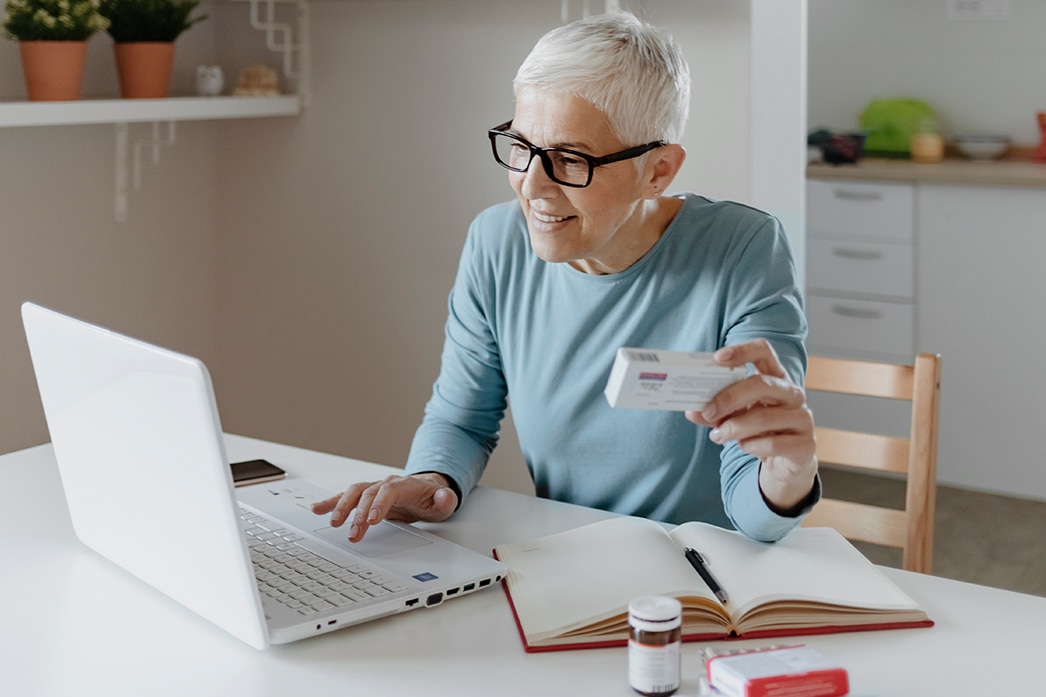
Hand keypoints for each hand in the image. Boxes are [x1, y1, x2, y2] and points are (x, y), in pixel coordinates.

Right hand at [311, 472, 458, 541]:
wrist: (426, 489)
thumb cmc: (432, 497)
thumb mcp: (444, 501)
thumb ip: (445, 500)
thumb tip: (445, 496)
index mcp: (405, 485)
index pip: (389, 491)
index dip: (379, 504)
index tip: (372, 520)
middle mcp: (386, 484)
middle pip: (368, 493)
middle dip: (359, 513)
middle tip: (353, 533)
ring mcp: (374, 489)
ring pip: (354, 493)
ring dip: (342, 507)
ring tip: (333, 523)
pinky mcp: (365, 496)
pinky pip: (346, 496)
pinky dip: (331, 502)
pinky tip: (317, 509)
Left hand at [685, 339, 816, 512]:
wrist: (785, 463)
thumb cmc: (758, 431)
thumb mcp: (735, 416)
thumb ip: (715, 411)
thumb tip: (692, 411)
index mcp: (775, 378)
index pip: (763, 352)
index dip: (742, 351)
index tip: (718, 358)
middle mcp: (792, 393)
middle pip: (761, 384)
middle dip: (729, 397)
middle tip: (708, 411)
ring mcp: (802, 418)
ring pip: (763, 417)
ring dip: (734, 428)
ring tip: (718, 435)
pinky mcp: (805, 444)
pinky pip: (772, 443)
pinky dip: (751, 446)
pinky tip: (745, 447)